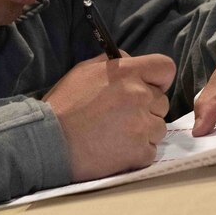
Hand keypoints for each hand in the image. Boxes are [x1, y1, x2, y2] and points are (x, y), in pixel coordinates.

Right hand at [44, 52, 175, 181]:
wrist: (50, 142)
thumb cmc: (65, 105)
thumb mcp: (85, 70)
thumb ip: (114, 63)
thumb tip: (132, 62)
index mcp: (127, 73)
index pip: (166, 68)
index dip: (159, 79)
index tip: (150, 87)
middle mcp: (139, 96)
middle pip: (162, 101)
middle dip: (147, 108)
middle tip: (122, 116)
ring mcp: (142, 126)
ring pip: (159, 127)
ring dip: (144, 131)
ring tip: (117, 134)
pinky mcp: (140, 152)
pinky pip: (151, 150)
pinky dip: (137, 152)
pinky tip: (116, 149)